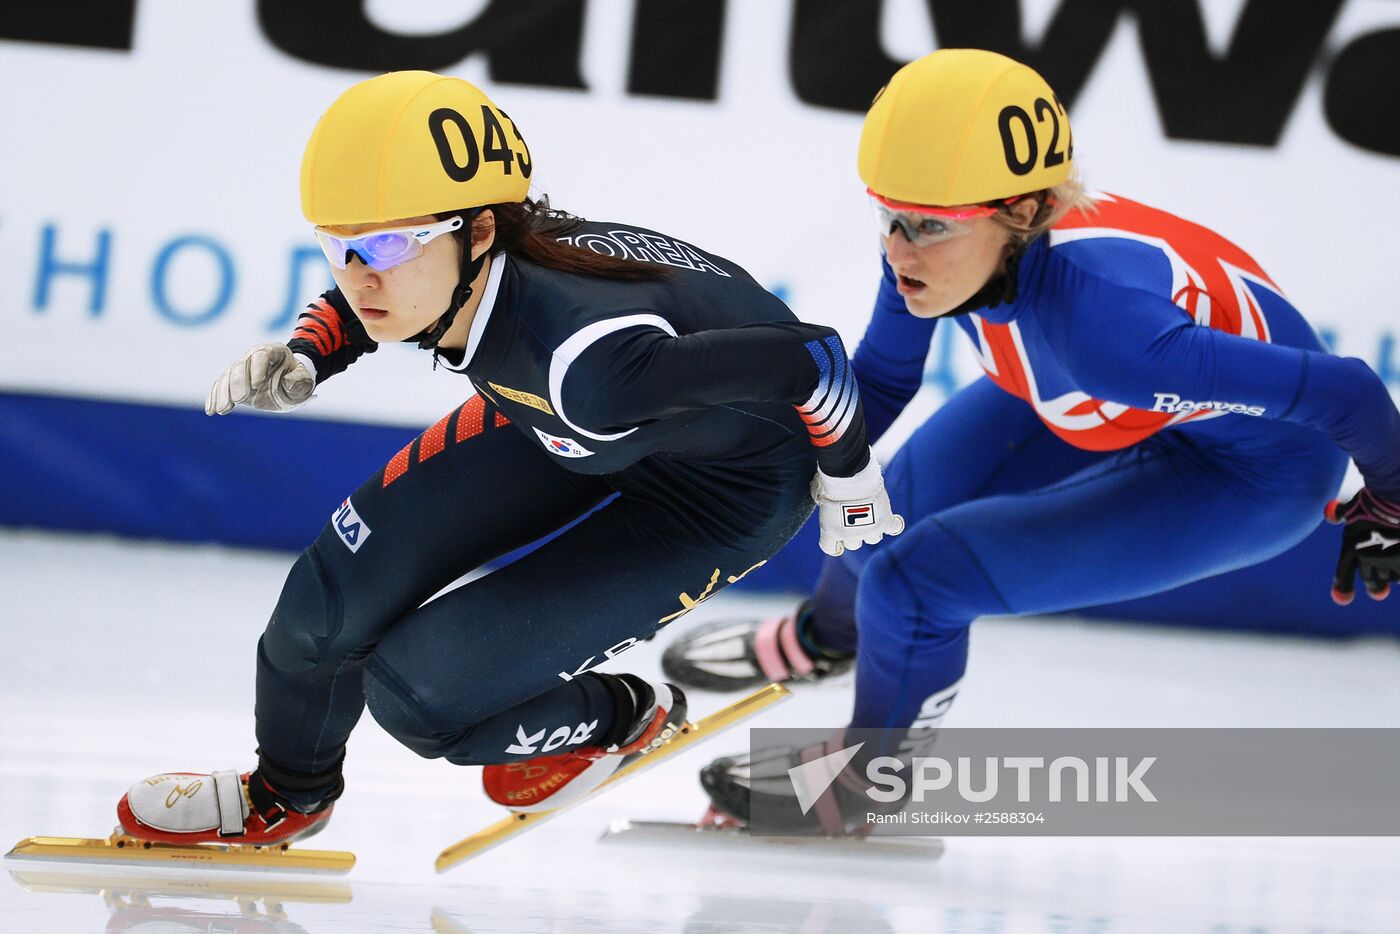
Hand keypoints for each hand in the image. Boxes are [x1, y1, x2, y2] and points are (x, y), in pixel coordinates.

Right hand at [206, 343, 314, 414]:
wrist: (287, 383)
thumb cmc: (298, 380)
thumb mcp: (306, 380)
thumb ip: (301, 380)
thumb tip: (289, 381)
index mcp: (273, 351)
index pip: (261, 355)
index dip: (257, 369)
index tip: (257, 385)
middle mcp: (253, 357)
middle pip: (240, 366)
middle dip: (237, 383)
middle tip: (239, 399)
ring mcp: (241, 369)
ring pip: (227, 377)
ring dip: (222, 393)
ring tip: (222, 409)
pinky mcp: (232, 382)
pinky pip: (220, 387)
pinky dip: (214, 398)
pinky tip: (211, 410)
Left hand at [811, 456, 904, 556]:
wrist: (849, 475)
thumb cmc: (830, 483)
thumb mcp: (818, 494)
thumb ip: (820, 502)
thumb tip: (821, 498)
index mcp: (831, 532)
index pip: (830, 548)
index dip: (833, 543)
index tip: (835, 538)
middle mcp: (850, 536)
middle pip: (853, 544)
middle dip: (852, 533)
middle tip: (852, 519)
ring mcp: (869, 530)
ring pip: (873, 539)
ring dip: (871, 530)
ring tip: (870, 515)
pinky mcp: (886, 521)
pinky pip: (894, 528)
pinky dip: (893, 525)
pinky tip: (890, 519)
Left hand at [1324, 488, 1399, 603]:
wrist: (1394, 496)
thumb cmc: (1373, 498)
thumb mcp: (1352, 506)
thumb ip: (1340, 513)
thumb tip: (1331, 515)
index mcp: (1350, 546)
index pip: (1343, 572)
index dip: (1343, 585)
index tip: (1344, 597)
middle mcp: (1367, 556)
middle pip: (1371, 580)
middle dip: (1374, 587)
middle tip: (1377, 592)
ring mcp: (1388, 559)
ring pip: (1391, 577)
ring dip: (1392, 574)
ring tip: (1394, 562)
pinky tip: (1399, 558)